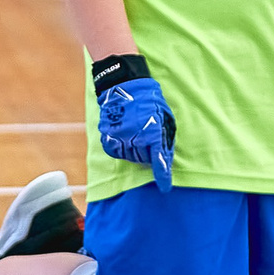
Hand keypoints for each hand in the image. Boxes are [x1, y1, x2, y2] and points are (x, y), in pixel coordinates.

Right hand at [97, 74, 175, 192]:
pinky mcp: (108, 138)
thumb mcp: (164, 117)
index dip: (163, 176)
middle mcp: (136, 139)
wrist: (124, 87)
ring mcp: (120, 139)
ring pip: (131, 157)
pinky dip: (121, 147)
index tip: (165, 187)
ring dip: (135, 150)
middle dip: (148, 152)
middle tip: (147, 136)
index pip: (159, 161)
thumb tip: (165, 156)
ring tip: (136, 133)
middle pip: (144, 160)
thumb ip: (164, 137)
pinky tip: (124, 135)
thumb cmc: (149, 102)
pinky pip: (117, 152)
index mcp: (153, 134)